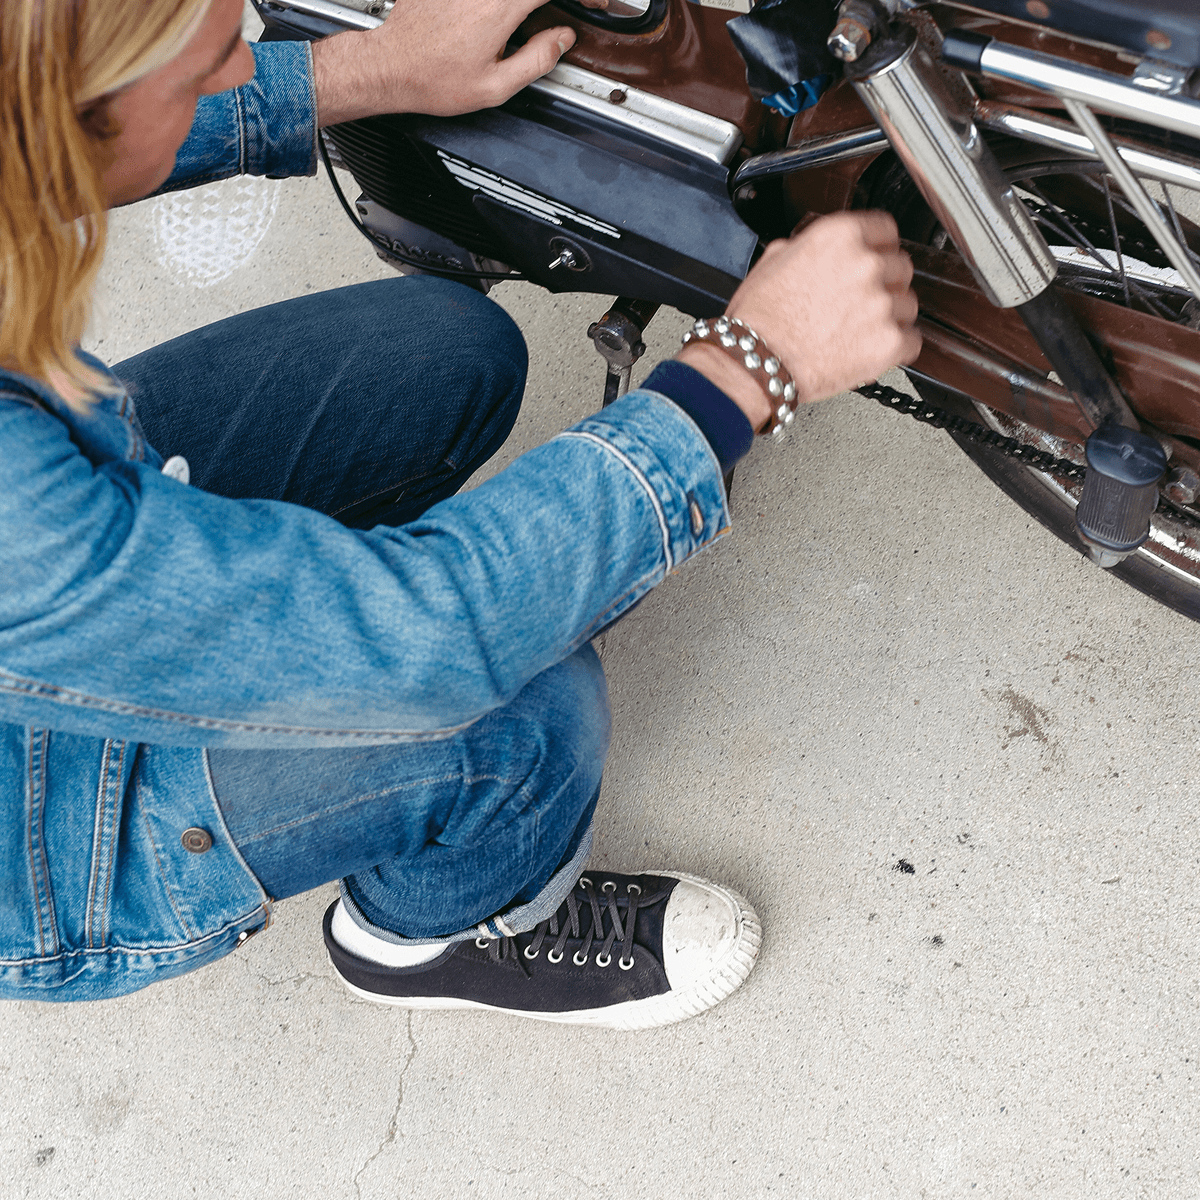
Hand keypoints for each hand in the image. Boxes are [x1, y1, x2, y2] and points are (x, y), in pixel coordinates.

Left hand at [312, 0, 576, 125]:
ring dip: (532, 2)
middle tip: (577, 6)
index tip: (598, 3)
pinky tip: (515, 14)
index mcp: (501, 6)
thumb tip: (561, 39)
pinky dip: (511, 4)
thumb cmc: (433, 79)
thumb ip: (537, 60)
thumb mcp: (495, 86)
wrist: (390, 66)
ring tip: (544, 14)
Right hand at [677, 212, 921, 430]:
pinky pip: (911, 341)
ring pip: (907, 305)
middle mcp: (866, 263)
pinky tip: (868, 351)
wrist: (755, 364)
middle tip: (858, 305)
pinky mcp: (890, 342)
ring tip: (856, 333)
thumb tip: (813, 250)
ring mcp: (882, 303)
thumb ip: (807, 248)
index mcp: (840, 236)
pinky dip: (895, 349)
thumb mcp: (773, 261)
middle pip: (900, 268)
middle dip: (883, 285)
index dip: (877, 249)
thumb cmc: (758, 320)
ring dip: (889, 318)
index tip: (873, 261)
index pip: (885, 229)